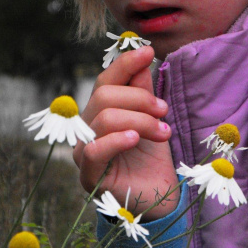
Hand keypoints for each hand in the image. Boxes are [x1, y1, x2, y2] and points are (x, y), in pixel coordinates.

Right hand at [73, 46, 178, 220]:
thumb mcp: (152, 116)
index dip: (125, 63)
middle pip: (104, 95)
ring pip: (104, 118)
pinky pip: (93, 150)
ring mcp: (83, 151)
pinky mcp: (88, 176)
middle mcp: (86, 128)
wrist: (160, 196)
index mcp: (100, 110)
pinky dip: (116, 139)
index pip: (106, 79)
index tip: (148, 52)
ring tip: (163, 132)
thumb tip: (141, 52)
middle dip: (140, 99)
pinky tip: (134, 138)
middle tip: (164, 111)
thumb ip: (142, 88)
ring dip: (140, 120)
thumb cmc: (153, 156)